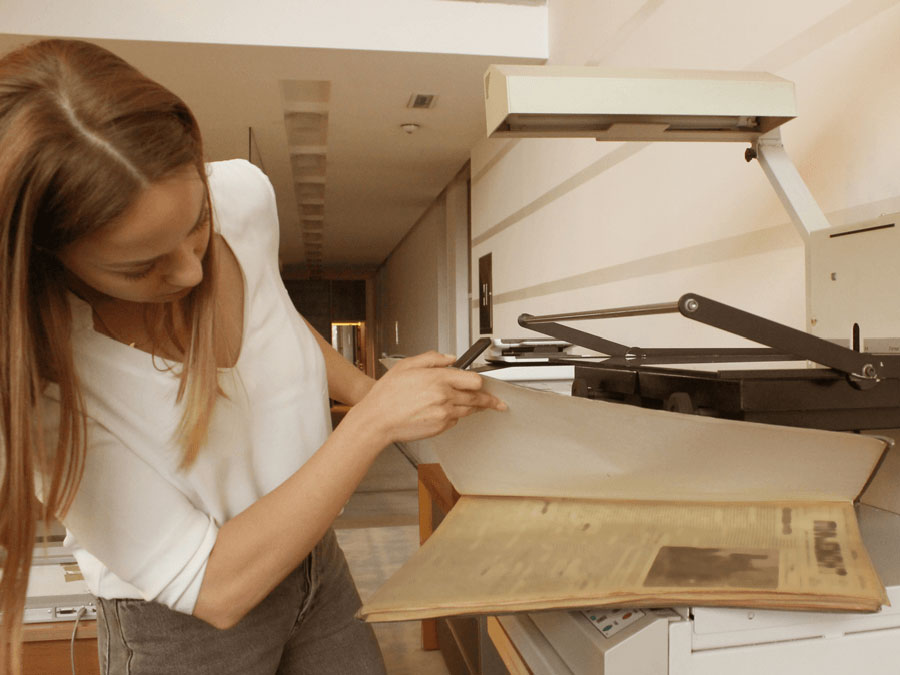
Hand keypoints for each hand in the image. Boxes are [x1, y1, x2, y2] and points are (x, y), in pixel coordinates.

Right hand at [347, 351, 505, 445]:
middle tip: (498, 403)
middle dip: (489, 400)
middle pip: (477, 397)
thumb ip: (432, 358)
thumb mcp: (407, 365)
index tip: (487, 385)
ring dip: (474, 407)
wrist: (377, 419)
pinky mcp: (439, 427)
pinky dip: (454, 415)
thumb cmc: (387, 394)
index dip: (481, 382)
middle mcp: (444, 396)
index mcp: (438, 378)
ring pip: (468, 410)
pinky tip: (445, 411)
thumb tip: (450, 358)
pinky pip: (454, 420)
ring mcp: (443, 414)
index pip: (473, 380)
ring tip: (479, 406)